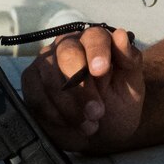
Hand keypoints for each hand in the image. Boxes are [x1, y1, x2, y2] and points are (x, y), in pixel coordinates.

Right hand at [22, 27, 145, 153]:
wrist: (104, 128)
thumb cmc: (119, 101)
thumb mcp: (132, 84)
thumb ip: (130, 60)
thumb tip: (122, 35)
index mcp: (96, 40)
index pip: (94, 36)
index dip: (97, 52)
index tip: (101, 71)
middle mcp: (68, 45)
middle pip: (67, 54)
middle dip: (82, 87)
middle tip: (97, 112)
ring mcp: (46, 62)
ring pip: (51, 80)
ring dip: (70, 107)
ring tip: (90, 126)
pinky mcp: (30, 81)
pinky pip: (36, 97)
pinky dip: (54, 115)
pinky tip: (70, 125)